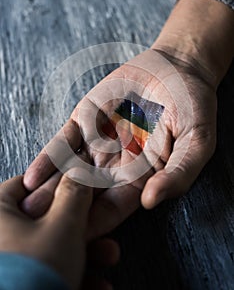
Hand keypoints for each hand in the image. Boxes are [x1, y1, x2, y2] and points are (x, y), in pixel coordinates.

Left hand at [0, 175, 118, 289]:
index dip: (59, 184)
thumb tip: (79, 173)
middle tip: (102, 227)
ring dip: (83, 254)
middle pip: (45, 219)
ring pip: (49, 248)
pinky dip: (71, 276)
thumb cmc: (34, 274)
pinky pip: (45, 271)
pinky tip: (96, 286)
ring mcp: (8, 259)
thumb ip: (74, 194)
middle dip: (81, 227)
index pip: (28, 184)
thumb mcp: (64, 226)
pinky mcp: (19, 280)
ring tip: (108, 260)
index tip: (81, 188)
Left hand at [22, 47, 216, 238]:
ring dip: (49, 190)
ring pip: (69, 171)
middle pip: (85, 194)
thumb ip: (179, 173)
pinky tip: (32, 176)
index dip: (96, 223)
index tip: (75, 239)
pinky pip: (64, 142)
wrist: (177, 68)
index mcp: (142, 175)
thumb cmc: (193, 106)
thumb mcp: (197, 141)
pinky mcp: (86, 119)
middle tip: (41, 228)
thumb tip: (150, 201)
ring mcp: (98, 141)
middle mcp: (116, 163)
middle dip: (62, 211)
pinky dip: (48, 159)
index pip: (115, 207)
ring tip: (29, 207)